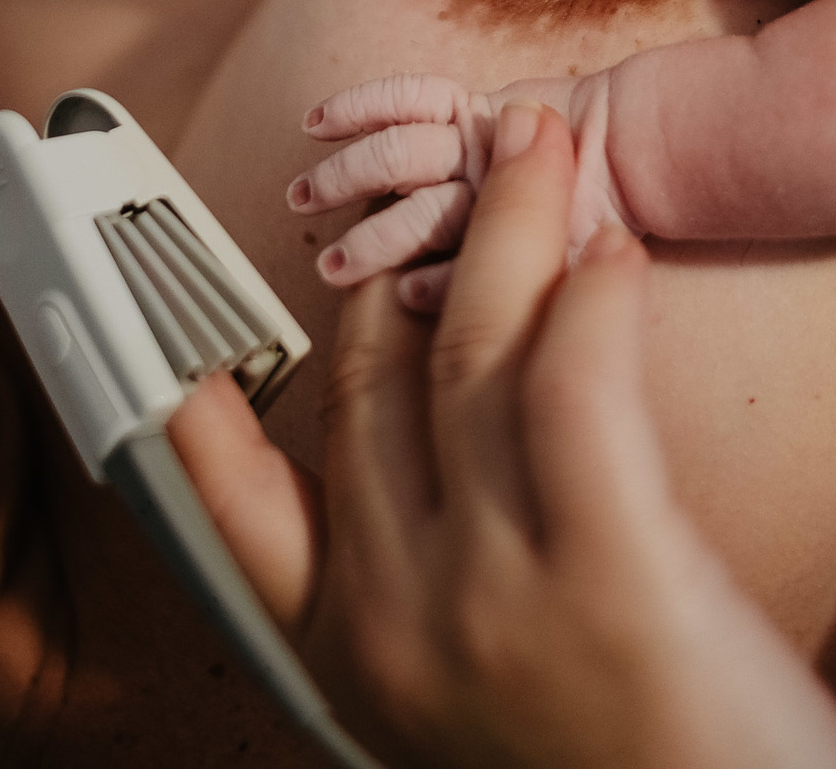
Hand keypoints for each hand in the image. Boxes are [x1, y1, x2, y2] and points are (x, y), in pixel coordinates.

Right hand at [170, 106, 835, 768]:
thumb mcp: (479, 691)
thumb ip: (433, 580)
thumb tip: (447, 428)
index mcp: (357, 654)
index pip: (245, 499)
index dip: (224, 395)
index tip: (232, 316)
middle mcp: (400, 617)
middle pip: (372, 380)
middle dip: (405, 254)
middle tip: (449, 168)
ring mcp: (495, 594)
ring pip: (474, 350)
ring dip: (507, 221)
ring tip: (537, 144)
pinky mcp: (611, 577)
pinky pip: (575, 387)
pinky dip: (588, 295)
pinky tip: (608, 248)